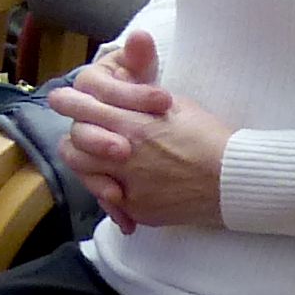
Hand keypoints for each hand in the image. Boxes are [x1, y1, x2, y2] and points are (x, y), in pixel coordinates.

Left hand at [54, 29, 232, 229]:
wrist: (232, 178)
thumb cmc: (208, 135)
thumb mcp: (176, 104)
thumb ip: (139, 96)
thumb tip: (118, 86)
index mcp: (132, 122)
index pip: (83, 108)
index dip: (68, 101)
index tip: (62, 98)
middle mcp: (124, 154)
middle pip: (74, 143)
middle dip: (74, 135)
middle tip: (78, 130)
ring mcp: (127, 185)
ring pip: (85, 173)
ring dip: (88, 164)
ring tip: (99, 158)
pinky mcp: (136, 209)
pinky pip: (109, 201)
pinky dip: (111, 192)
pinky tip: (121, 186)